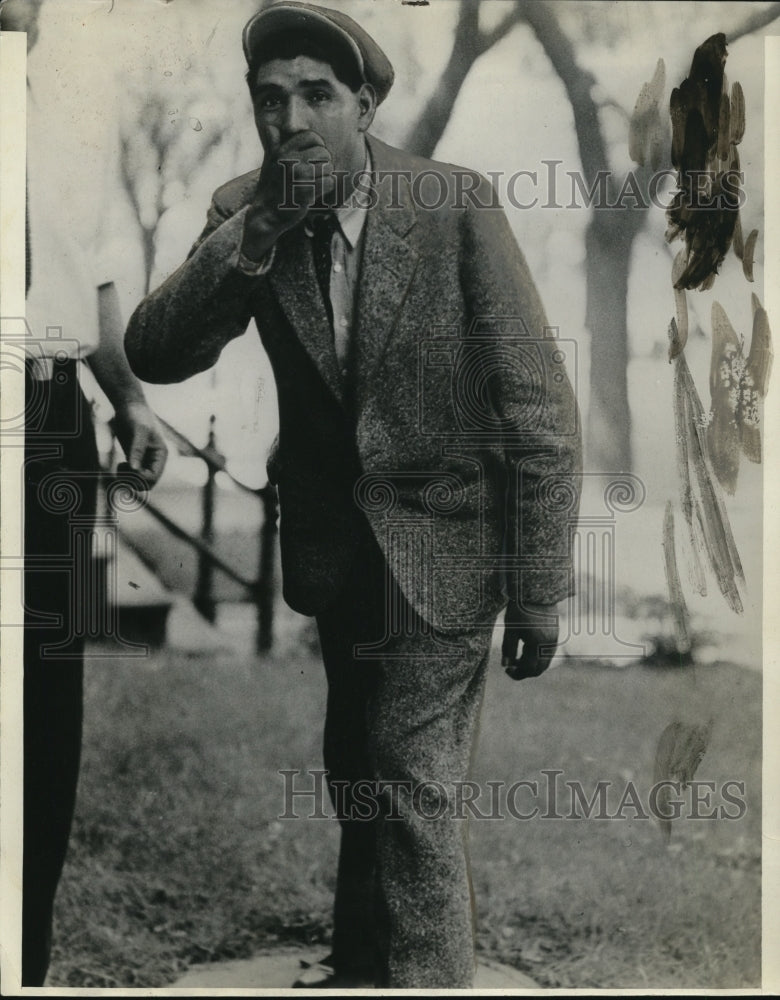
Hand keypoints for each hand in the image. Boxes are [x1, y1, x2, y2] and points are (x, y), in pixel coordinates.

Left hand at [111, 401, 167, 489]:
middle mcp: (154, 460)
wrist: (129, 406)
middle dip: (134, 481)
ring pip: (139, 481)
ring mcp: (145, 460)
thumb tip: (135, 469)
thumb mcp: (138, 432)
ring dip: (128, 479)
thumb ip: (137, 450)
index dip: (141, 478)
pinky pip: (132, 475)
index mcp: (161, 455)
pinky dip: (125, 474)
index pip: (154, 477)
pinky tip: (120, 464)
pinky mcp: (135, 459)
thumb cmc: (137, 415)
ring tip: (120, 467)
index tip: (128, 468)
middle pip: (147, 483)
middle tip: (121, 468)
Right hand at [242, 128, 335, 256]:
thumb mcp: (268, 162)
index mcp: (282, 150)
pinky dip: (328, 188)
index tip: (314, 158)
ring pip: (329, 167)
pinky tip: (318, 191)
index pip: (312, 137)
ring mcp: (298, 177)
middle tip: (315, 174)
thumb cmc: (270, 187)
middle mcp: (289, 160)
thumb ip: (273, 144)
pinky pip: (330, 182)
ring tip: (315, 183)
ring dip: (326, 176)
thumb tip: (272, 127)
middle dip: (324, 163)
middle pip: (324, 152)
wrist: (265, 214)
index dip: (318, 146)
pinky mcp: (306, 192)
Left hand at [501, 601, 559, 679]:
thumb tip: (505, 665)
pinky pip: (547, 654)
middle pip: (539, 669)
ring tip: (517, 656)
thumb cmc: (520, 608)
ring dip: (531, 664)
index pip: (529, 669)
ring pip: (544, 663)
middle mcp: (549, 645)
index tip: (506, 670)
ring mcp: (554, 641)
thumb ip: (508, 649)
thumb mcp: (510, 629)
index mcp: (537, 644)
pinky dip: (537, 657)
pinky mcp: (555, 636)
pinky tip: (525, 648)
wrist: (536, 592)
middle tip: (511, 666)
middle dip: (524, 671)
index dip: (517, 674)